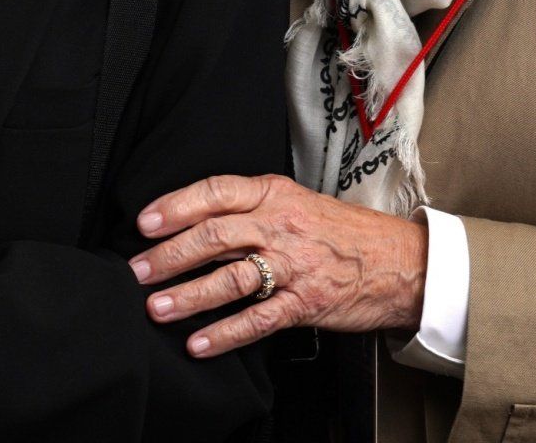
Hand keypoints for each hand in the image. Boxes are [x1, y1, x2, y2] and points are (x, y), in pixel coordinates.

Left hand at [128, 174, 426, 356]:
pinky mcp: (305, 302)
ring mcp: (294, 265)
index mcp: (275, 194)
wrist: (399, 261)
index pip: (217, 192)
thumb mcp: (297, 202)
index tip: (144, 223)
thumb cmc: (342, 232)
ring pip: (230, 278)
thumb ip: (251, 208)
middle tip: (137, 271)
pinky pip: (257, 319)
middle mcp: (281, 225)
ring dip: (188, 295)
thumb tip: (194, 222)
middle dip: (169, 255)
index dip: (176, 206)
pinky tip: (198, 343)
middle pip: (215, 235)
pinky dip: (224, 334)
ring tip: (157, 308)